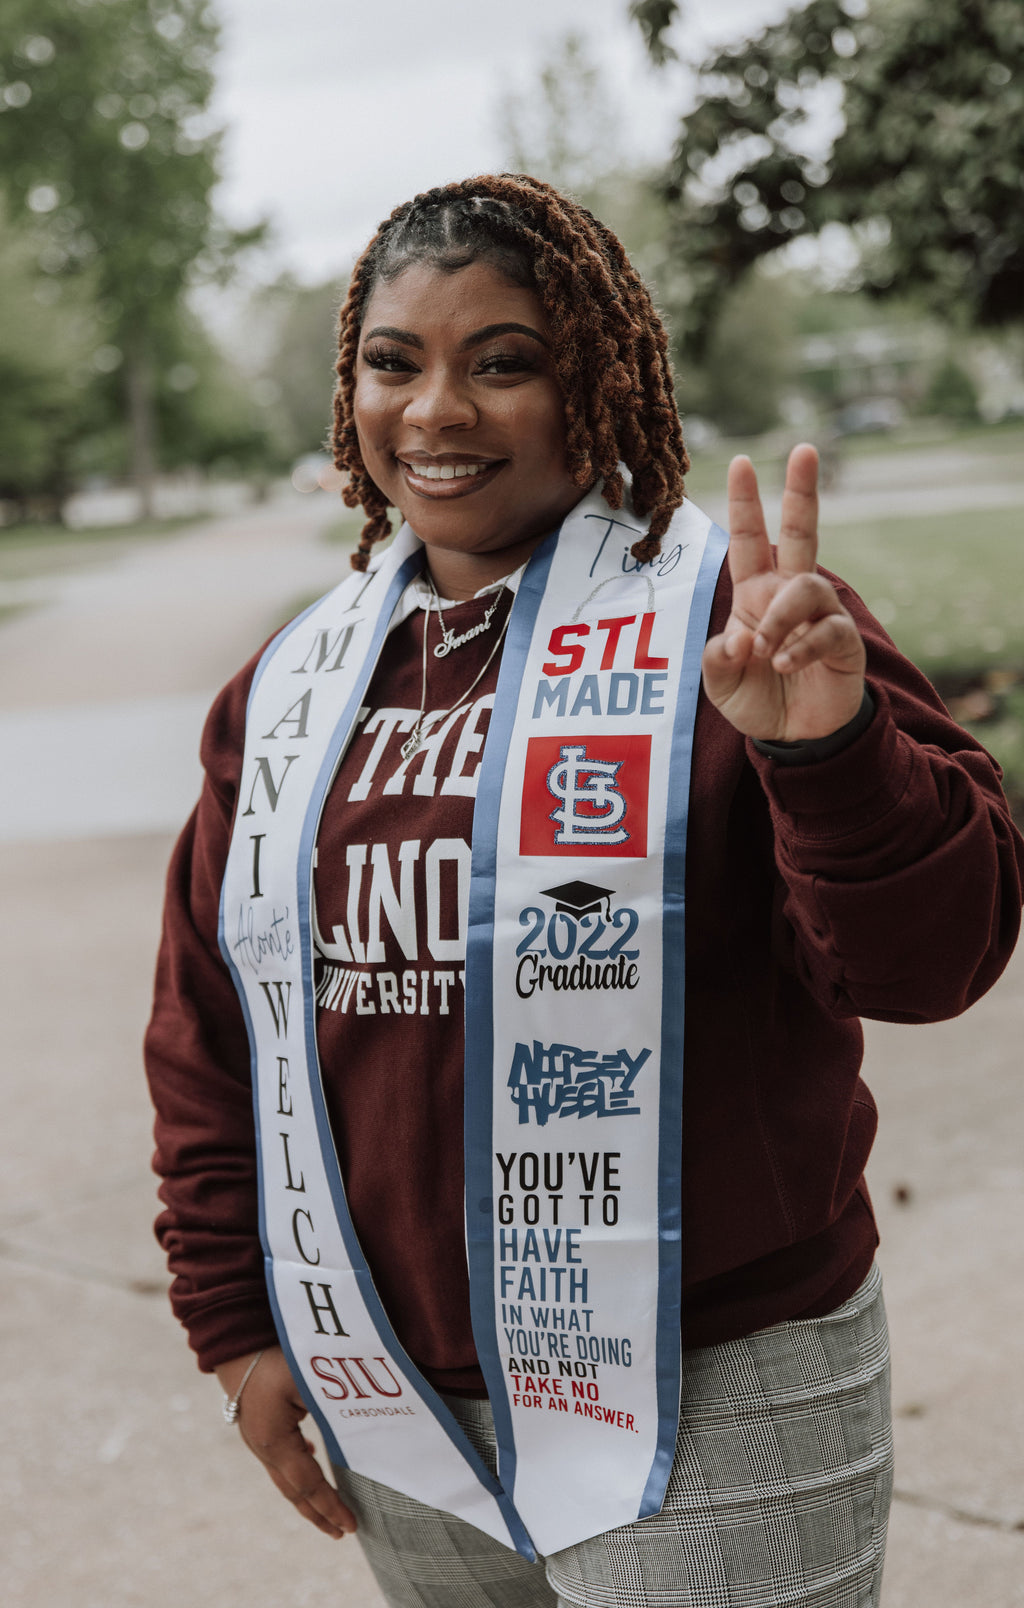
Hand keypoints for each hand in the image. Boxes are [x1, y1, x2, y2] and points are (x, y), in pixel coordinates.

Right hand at [216, 1347, 355, 1538]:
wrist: (237, 1342)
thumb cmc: (274, 1358)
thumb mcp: (308, 1380)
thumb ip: (332, 1407)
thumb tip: (362, 1430)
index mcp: (274, 1442)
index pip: (308, 1484)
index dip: (330, 1506)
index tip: (351, 1525)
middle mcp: (262, 1447)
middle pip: (293, 1490)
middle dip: (318, 1513)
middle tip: (341, 1532)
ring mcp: (256, 1438)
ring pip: (285, 1478)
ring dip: (306, 1496)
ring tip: (326, 1512)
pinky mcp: (257, 1425)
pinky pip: (280, 1458)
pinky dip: (297, 1469)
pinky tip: (310, 1457)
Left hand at [701, 444, 865, 740]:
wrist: (794, 739)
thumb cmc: (756, 699)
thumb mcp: (719, 681)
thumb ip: (718, 658)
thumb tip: (744, 638)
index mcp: (755, 593)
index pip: (750, 539)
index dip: (747, 502)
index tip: (742, 460)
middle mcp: (789, 594)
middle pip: (801, 531)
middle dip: (802, 491)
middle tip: (804, 449)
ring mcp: (819, 616)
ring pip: (807, 586)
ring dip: (781, 617)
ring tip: (767, 652)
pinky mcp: (843, 642)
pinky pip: (826, 629)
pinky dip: (801, 647)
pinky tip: (785, 665)